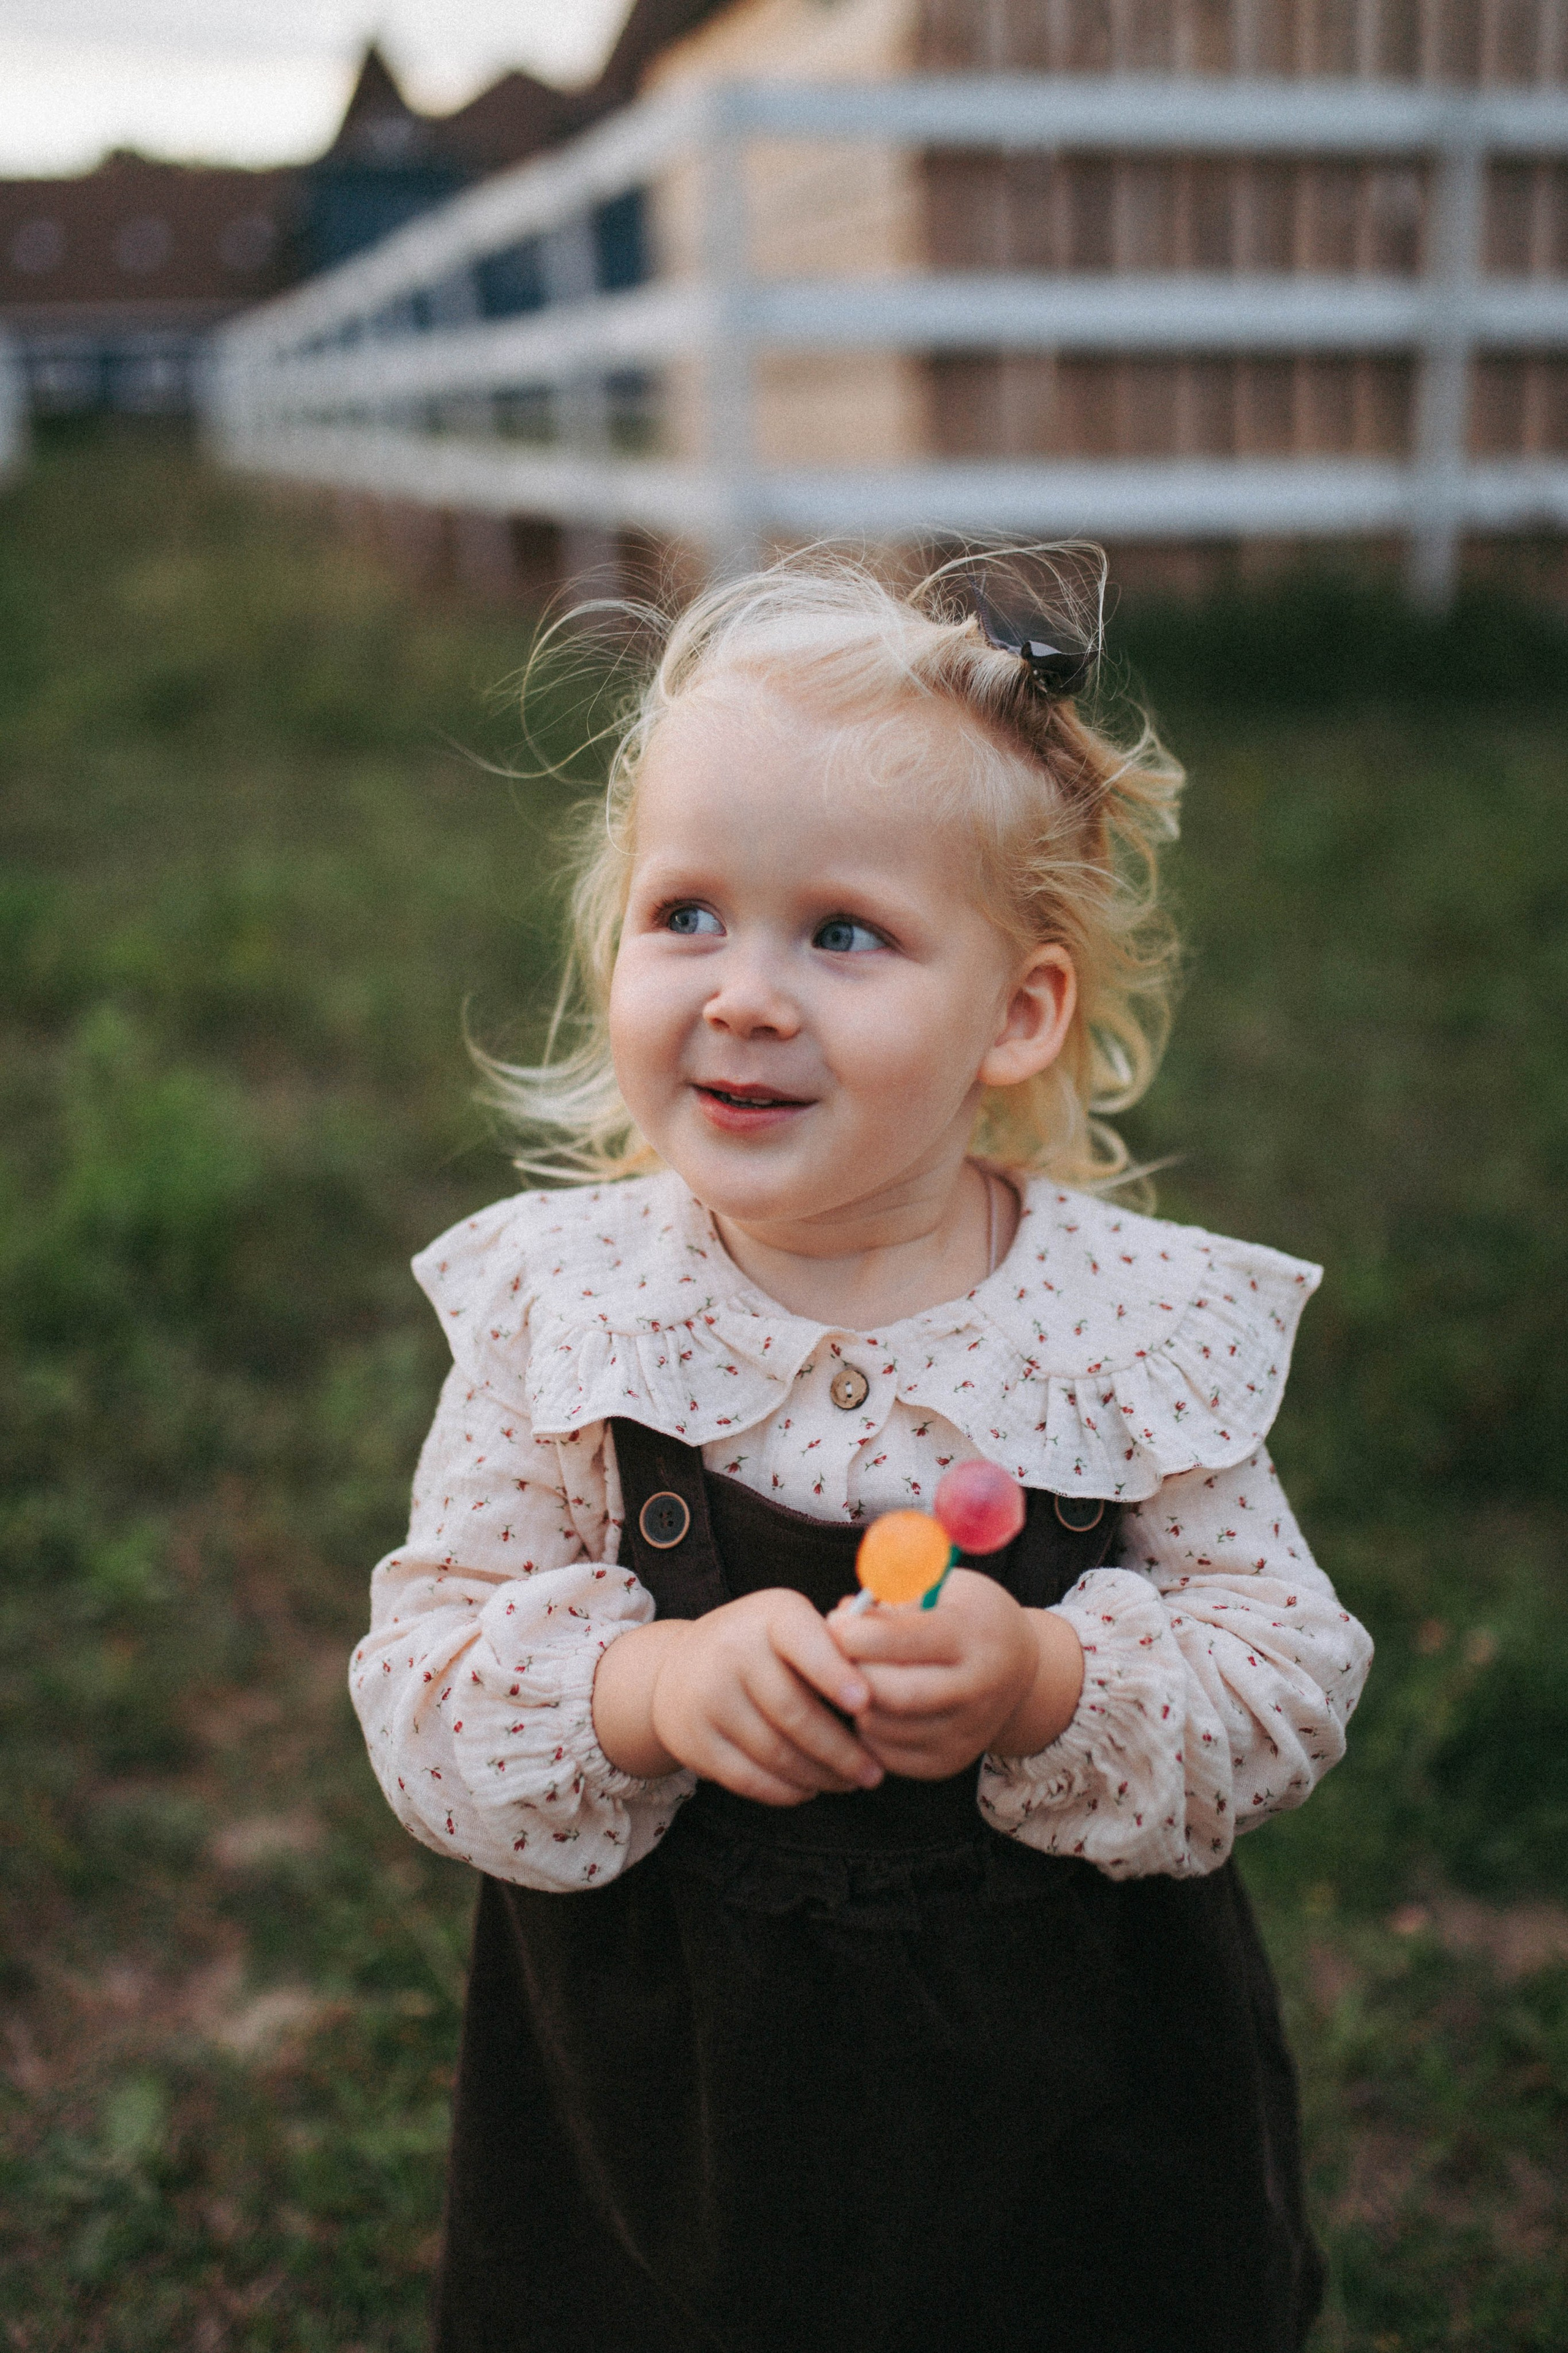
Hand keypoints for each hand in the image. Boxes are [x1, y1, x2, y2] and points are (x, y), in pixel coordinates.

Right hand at [592, 1591, 884, 1806]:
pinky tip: (809, 1789)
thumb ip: (838, 1646)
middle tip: (875, 1773)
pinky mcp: (695, 1739)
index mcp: (770, 1615)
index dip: (835, 1674)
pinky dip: (786, 1791)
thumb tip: (896, 1679)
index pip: (805, 1643)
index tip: (867, 1703)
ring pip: (775, 1751)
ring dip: (820, 1776)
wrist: (676, 1670)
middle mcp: (732, 1650)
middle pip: (794, 1711)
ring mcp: (708, 1696)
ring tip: (849, 1782)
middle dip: (842, 1750)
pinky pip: (749, 1778)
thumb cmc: (761, 1648)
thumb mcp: (792, 1626)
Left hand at [828, 1570, 1084, 1779]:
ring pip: (884, 1728)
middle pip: (893, 1694)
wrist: (1020, 1671)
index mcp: (973, 1637)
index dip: (857, 1634)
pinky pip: (888, 1756)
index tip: (834, 1622)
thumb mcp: (942, 1589)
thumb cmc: (968, 1617)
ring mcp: (965, 1733)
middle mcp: (976, 1691)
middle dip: (851, 1672)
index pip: (905, 1641)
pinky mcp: (950, 1762)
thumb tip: (840, 1618)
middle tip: (834, 1654)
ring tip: (855, 1676)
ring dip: (855, 1702)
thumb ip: (891, 1602)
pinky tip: (872, 1705)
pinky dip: (868, 1732)